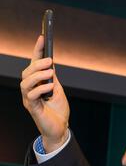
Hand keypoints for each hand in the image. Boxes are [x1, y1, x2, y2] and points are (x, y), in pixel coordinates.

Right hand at [20, 35, 69, 151]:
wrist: (60, 128)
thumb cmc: (57, 109)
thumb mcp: (57, 89)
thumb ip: (52, 77)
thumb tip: (50, 61)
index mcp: (37, 83)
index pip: (34, 63)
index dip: (37, 50)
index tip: (42, 36)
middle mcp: (30, 90)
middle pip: (26, 71)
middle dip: (37, 64)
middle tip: (50, 61)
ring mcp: (30, 99)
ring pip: (25, 82)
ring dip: (38, 75)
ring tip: (51, 73)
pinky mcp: (33, 109)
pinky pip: (31, 96)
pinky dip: (40, 89)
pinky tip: (50, 88)